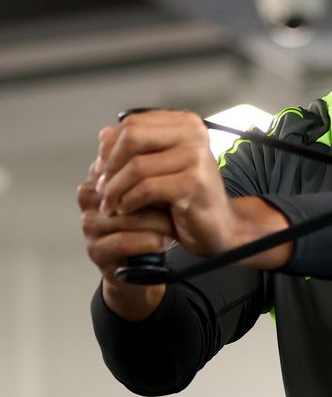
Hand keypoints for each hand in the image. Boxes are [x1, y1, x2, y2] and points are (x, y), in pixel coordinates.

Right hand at [78, 157, 172, 318]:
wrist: (145, 266)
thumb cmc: (150, 225)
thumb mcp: (155, 191)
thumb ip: (153, 164)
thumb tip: (163, 130)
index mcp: (99, 176)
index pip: (121, 162)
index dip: (151, 170)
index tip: (176, 175)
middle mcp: (89, 197)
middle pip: (123, 186)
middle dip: (155, 195)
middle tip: (177, 200)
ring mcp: (89, 225)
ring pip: (127, 216)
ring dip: (157, 222)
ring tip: (173, 225)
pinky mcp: (96, 250)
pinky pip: (125, 241)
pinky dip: (150, 242)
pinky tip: (164, 242)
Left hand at [96, 111, 238, 258]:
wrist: (221, 228)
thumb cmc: (190, 199)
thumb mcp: (159, 168)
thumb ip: (135, 149)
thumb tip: (103, 132)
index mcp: (185, 124)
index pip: (133, 123)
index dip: (109, 145)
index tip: (99, 167)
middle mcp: (193, 134)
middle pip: (132, 137)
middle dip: (110, 164)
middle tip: (100, 185)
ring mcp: (196, 157)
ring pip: (137, 166)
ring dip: (115, 188)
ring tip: (108, 203)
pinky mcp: (194, 182)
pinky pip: (147, 188)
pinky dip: (130, 201)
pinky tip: (125, 210)